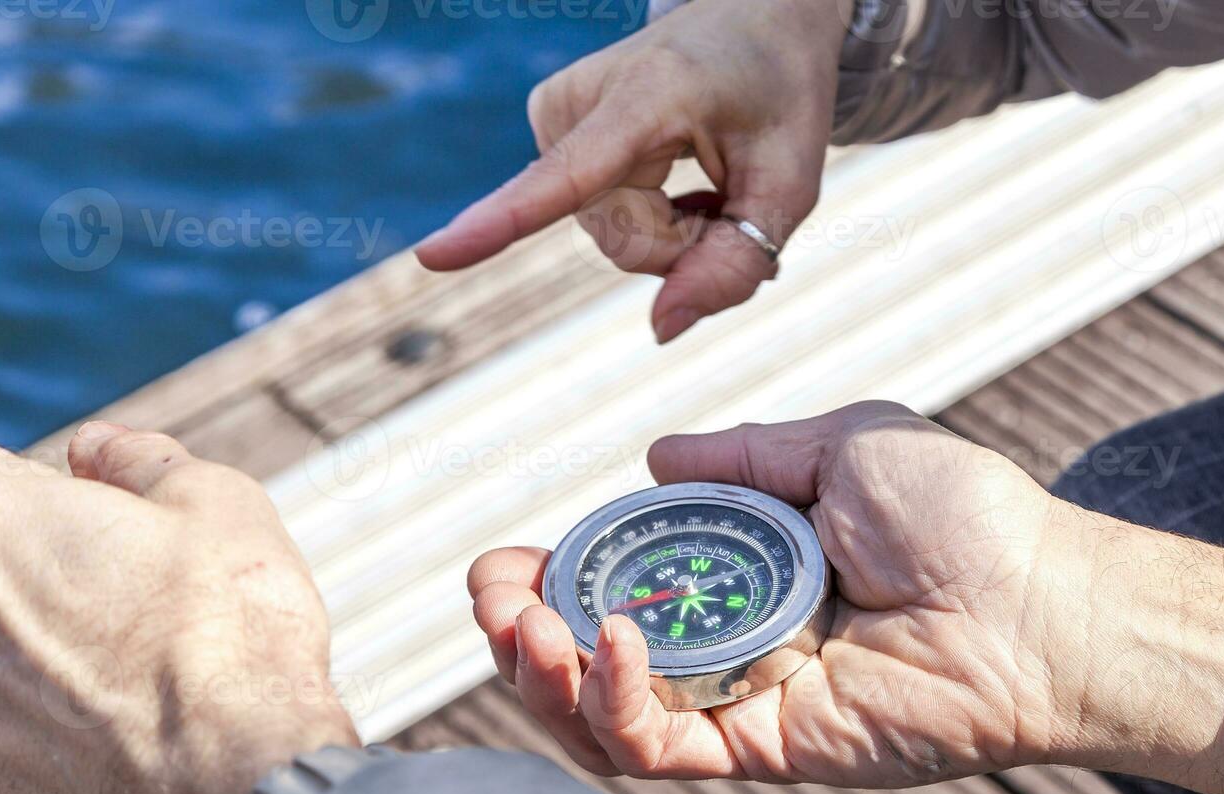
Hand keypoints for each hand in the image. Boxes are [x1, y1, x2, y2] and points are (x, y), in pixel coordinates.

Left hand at [0, 424, 357, 793]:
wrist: (237, 776)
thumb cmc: (228, 632)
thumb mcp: (214, 500)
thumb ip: (138, 459)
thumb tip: (100, 451)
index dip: (12, 472)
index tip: (61, 491)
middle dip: (7, 551)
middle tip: (94, 566)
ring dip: (9, 623)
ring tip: (105, 638)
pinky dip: (24, 693)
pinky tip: (101, 701)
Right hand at [416, 0, 846, 341]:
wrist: (756, 17)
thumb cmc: (778, 96)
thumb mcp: (791, 183)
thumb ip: (737, 262)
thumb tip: (660, 333)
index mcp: (646, 95)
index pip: (566, 177)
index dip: (500, 224)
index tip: (432, 257)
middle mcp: (579, 100)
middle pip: (625, 244)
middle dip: (686, 246)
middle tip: (731, 194)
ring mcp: (554, 114)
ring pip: (610, 240)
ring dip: (670, 232)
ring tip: (705, 177)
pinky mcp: (549, 131)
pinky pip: (597, 220)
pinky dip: (649, 218)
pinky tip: (677, 176)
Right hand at [471, 401, 1223, 793]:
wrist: (1039, 596)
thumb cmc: (963, 514)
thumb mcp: (842, 444)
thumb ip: (743, 455)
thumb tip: (653, 459)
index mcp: (741, 573)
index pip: (617, 586)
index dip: (552, 577)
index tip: (511, 558)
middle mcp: (730, 643)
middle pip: (592, 661)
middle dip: (519, 633)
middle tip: (491, 596)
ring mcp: (743, 702)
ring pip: (607, 718)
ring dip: (543, 673)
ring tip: (521, 622)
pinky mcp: (766, 750)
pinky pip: (663, 747)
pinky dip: (618, 701)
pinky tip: (613, 640)